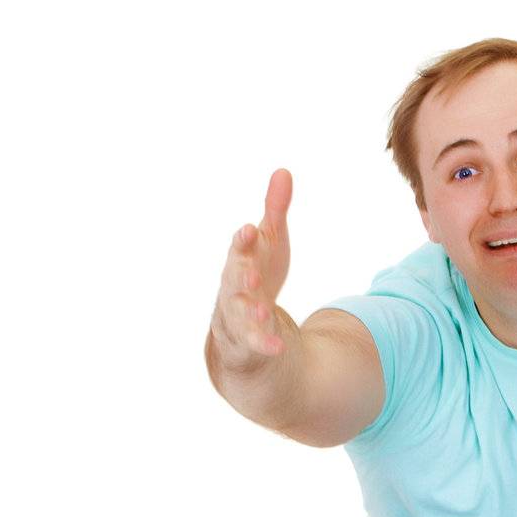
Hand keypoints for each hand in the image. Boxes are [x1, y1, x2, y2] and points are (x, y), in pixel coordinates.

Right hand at [210, 168, 293, 362]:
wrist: (248, 315)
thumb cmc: (258, 270)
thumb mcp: (270, 239)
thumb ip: (275, 210)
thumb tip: (284, 171)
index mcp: (240, 259)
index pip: (239, 248)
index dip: (243, 241)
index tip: (250, 230)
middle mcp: (233, 286)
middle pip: (233, 280)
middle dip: (241, 277)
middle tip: (252, 275)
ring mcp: (237, 314)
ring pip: (238, 314)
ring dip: (249, 313)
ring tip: (262, 311)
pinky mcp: (247, 338)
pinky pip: (253, 342)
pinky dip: (264, 342)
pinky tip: (277, 345)